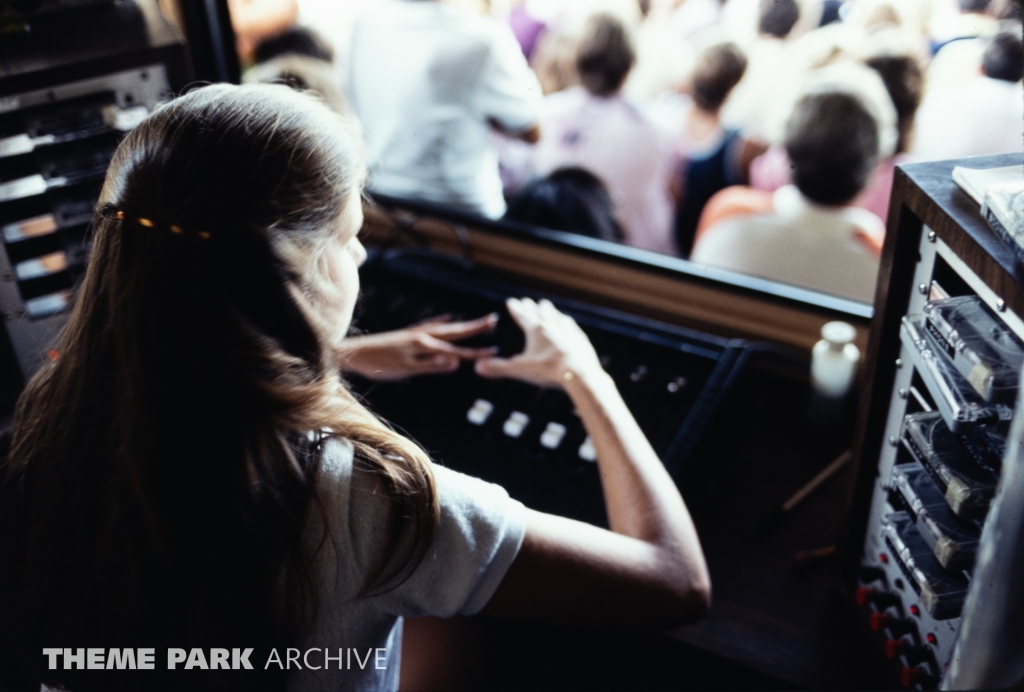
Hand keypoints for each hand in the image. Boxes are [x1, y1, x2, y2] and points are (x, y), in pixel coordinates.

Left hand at [337, 313, 497, 380]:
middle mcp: (421, 336)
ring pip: (444, 328)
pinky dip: (440, 322)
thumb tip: (457, 362)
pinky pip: (428, 326)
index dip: (476, 352)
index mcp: (424, 346)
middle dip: (474, 328)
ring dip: (461, 326)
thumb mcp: (405, 369)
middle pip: (453, 332)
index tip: (495, 351)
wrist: (350, 354)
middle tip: (493, 320)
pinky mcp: (405, 335)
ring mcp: (413, 334)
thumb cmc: (376, 365)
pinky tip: (445, 317)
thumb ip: (431, 366)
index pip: (456, 350)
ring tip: (477, 322)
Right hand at [475, 298, 601, 387]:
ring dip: (549, 311)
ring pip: (556, 317)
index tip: (511, 301)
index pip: (523, 317)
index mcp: (536, 331)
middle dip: (531, 308)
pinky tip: (567, 321)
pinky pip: (571, 327)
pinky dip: (566, 322)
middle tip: (527, 301)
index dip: (516, 309)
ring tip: (546, 305)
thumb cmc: (547, 370)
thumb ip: (499, 368)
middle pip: (539, 314)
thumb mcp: (520, 370)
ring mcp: (568, 331)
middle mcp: (552, 326)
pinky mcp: (580, 339)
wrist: (578, 373)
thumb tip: (478, 367)